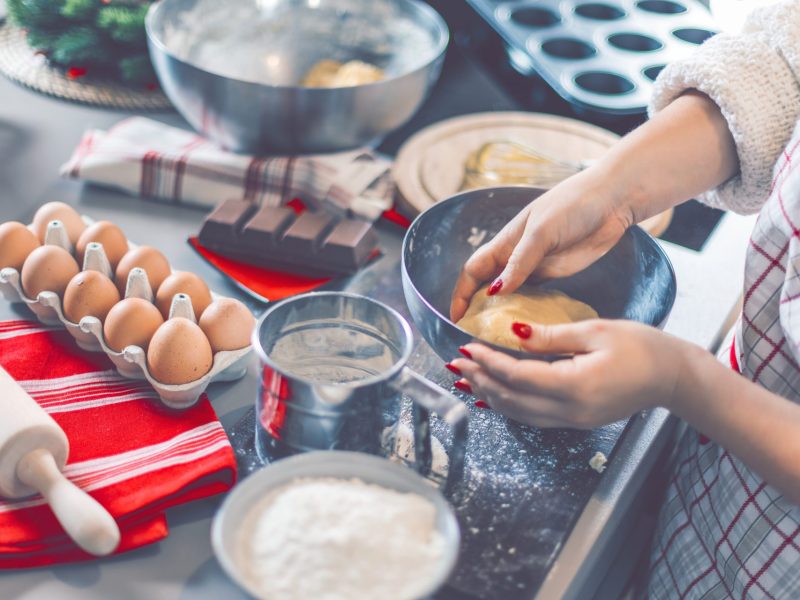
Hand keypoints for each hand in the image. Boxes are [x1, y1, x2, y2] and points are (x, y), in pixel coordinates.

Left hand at [448, 319, 695, 428]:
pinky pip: (533, 417)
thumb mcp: (594, 331)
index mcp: (575, 385)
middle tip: (455, 363)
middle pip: (512, 399)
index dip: (488, 362)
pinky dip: (509, 405)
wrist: (674, 377)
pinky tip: (494, 395)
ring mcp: (573, 419)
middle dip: (480, 380)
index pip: (518, 376)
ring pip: (519, 413)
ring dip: (490, 395)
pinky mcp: (576, 420)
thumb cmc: (642, 347)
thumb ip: (550, 336)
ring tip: (466, 378)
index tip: (466, 347)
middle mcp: (571, 409)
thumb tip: (514, 332)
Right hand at [449, 92, 739, 322]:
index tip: (456, 317)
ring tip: (497, 338)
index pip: (473, 272)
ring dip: (501, 313)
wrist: (611, 201)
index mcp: (506, 242)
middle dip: (476, 309)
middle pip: (487, 286)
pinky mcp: (554, 274)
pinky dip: (525, 311)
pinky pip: (533, 296)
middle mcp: (515, 256)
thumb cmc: (572, 206)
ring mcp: (535, 266)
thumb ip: (519, 263)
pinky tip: (526, 326)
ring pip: (509, 294)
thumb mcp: (541, 232)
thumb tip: (494, 292)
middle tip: (475, 335)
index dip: (461, 294)